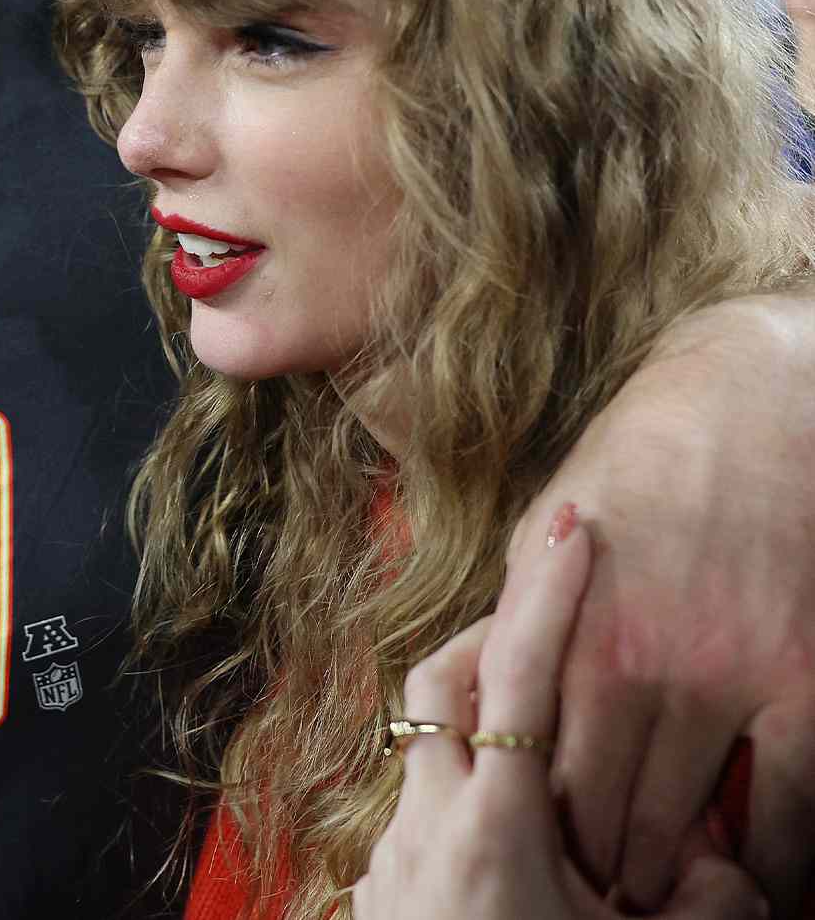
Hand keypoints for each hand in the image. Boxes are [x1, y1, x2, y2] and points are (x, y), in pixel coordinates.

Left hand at [352, 517, 764, 919]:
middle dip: (494, 641)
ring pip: (425, 749)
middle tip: (551, 628)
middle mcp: (426, 828)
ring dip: (480, 730)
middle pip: (443, 684)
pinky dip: (458, 800)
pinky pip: (414, 816)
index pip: (522, 678)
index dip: (551, 595)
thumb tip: (729, 866)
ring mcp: (391, 861)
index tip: (575, 526)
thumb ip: (702, 910)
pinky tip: (509, 842)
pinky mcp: (375, 900)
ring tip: (547, 754)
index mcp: (494, 830)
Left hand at [511, 295, 814, 914]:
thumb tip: (492, 686)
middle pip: (601, 810)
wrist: (746, 405)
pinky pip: (794, 809)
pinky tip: (761, 889)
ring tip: (653, 902)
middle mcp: (641, 663)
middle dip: (590, 869)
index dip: (528, 828)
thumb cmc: (634, 463)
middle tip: (589, 897)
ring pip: (689, 822)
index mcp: (566, 630)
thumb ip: (524, 618)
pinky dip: (775, 865)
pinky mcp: (805, 681)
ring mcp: (728, 677)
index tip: (530, 858)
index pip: (530, 765)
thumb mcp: (545, 530)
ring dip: (670, 876)